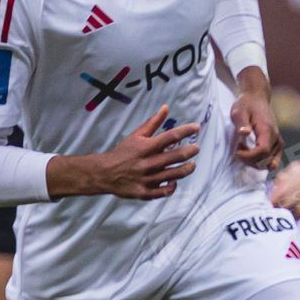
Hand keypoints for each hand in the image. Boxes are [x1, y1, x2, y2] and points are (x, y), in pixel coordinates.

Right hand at [48, 105, 200, 200]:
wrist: (103, 173)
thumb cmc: (122, 152)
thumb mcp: (136, 136)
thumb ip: (153, 123)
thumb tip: (166, 107)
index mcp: (145, 147)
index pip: (170, 137)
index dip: (186, 131)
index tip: (196, 127)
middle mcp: (147, 163)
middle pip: (175, 156)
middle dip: (190, 151)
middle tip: (196, 148)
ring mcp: (146, 179)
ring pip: (174, 175)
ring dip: (187, 169)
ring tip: (192, 165)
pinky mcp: (144, 192)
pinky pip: (163, 192)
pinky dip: (172, 186)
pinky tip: (175, 181)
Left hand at [231, 88, 282, 168]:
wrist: (257, 98)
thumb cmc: (246, 104)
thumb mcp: (239, 112)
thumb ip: (242, 123)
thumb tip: (244, 133)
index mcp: (267, 129)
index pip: (263, 150)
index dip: (249, 156)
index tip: (237, 151)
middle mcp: (275, 136)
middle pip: (267, 159)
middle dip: (250, 161)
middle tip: (238, 151)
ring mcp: (278, 140)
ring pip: (271, 161)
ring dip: (255, 162)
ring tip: (244, 151)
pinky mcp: (277, 142)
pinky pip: (274, 158)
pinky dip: (263, 162)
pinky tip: (252, 156)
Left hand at [270, 160, 299, 223]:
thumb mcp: (293, 168)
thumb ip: (282, 178)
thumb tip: (277, 185)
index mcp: (282, 192)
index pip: (273, 204)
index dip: (279, 203)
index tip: (283, 202)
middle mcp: (290, 202)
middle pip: (284, 213)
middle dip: (289, 209)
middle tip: (296, 205)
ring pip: (296, 219)